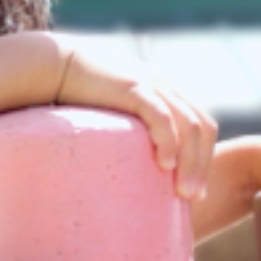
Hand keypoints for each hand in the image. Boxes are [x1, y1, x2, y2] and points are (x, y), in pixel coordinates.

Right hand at [54, 43, 217, 201]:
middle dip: (202, 165)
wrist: (55, 63)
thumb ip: (134, 129)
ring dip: (192, 162)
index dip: (204, 158)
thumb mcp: (117, 111)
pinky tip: (166, 165)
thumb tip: (135, 168)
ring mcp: (153, 87)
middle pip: (203, 128)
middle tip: (193, 197)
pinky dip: (169, 142)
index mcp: (166, 93)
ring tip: (182, 192)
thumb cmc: (79, 95)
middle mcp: (166, 88)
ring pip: (190, 126)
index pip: (202, 126)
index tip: (195, 191)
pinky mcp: (134, 89)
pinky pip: (162, 117)